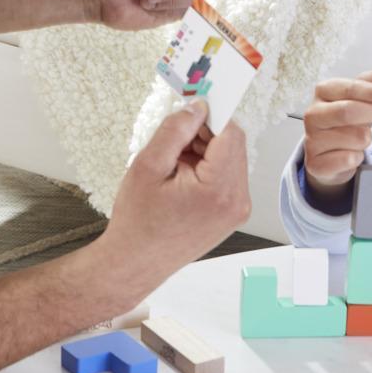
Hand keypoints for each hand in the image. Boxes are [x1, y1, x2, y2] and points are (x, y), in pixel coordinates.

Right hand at [100, 100, 250, 291]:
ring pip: (230, 158)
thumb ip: (175, 131)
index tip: (191, 109)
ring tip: (175, 165)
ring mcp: (238, 209)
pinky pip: (227, 175)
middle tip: (174, 142)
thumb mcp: (148, 166)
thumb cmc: (137, 222)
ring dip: (205, 151)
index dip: (211, 117)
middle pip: (233, 145)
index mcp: (220, 190)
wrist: (133, 264)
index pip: (230, 134)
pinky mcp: (232, 213)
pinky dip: (208, 167)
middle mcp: (237, 201)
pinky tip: (182, 177)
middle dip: (205, 135)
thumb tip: (197, 107)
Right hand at [302, 68, 371, 195]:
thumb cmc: (345, 121)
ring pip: (355, 138)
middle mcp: (313, 114)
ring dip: (367, 139)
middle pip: (349, 111)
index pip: (350, 88)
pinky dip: (358, 157)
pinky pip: (349, 159)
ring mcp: (312, 139)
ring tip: (362, 138)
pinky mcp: (316, 163)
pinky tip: (351, 153)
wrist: (326, 153)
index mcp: (324, 91)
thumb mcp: (357, 98)